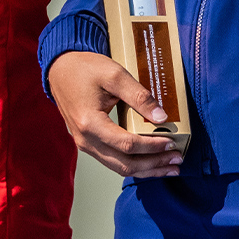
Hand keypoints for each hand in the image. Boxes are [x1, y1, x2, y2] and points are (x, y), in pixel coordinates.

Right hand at [45, 51, 184, 177]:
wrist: (61, 69)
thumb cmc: (84, 69)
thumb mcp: (114, 75)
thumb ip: (139, 97)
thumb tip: (162, 118)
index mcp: (90, 123)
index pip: (128, 144)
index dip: (153, 146)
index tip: (172, 142)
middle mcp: (85, 140)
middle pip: (125, 164)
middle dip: (154, 164)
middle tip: (177, 159)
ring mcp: (85, 144)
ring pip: (119, 167)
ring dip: (146, 169)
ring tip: (168, 166)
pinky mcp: (88, 143)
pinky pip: (113, 161)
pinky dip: (133, 164)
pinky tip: (149, 162)